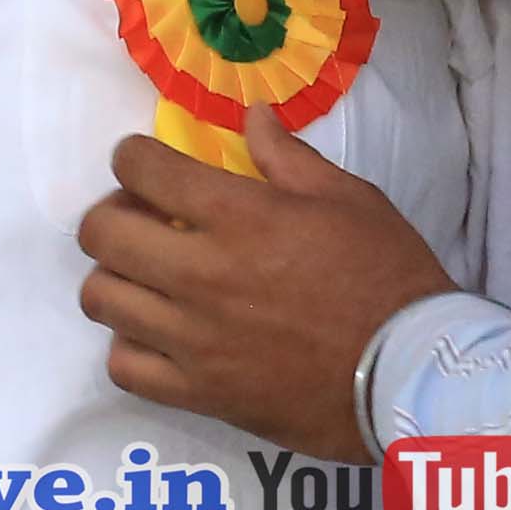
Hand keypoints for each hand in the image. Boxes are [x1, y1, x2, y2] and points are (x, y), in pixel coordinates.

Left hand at [74, 106, 456, 459]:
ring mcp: (193, 339)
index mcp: (239, 217)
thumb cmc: (387, 276)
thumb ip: (288, 157)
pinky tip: (157, 335)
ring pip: (101, 299)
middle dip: (111, 213)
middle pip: (101, 233)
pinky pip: (124, 367)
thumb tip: (252, 116)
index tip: (146, 163)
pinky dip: (129, 346)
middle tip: (140, 218)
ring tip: (146, 277)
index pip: (142, 168)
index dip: (133, 157)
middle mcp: (201, 274)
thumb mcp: (350, 198)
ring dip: (115, 277)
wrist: (409, 372)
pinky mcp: (198, 392)